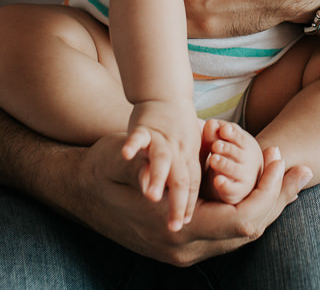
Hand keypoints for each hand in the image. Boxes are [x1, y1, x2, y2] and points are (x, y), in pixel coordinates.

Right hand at [67, 136, 310, 264]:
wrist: (78, 191)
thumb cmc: (102, 169)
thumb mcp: (119, 158)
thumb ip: (143, 164)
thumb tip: (152, 166)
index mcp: (176, 231)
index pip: (242, 220)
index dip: (268, 192)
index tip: (279, 159)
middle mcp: (185, 248)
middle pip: (250, 231)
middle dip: (278, 199)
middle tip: (299, 168)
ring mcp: (185, 250)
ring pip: (243, 234)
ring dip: (269, 204)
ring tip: (290, 176)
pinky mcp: (185, 243)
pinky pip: (229, 230)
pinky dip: (250, 208)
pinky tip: (262, 187)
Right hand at [124, 100, 200, 231]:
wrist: (166, 93)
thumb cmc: (176, 129)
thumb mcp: (185, 151)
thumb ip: (183, 175)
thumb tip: (189, 207)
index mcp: (189, 159)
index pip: (193, 186)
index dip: (189, 205)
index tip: (185, 224)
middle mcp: (178, 150)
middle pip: (181, 179)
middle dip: (179, 203)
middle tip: (175, 227)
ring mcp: (161, 138)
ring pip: (162, 159)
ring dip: (158, 177)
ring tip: (153, 197)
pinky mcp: (144, 126)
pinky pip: (138, 136)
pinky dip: (133, 144)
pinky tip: (126, 154)